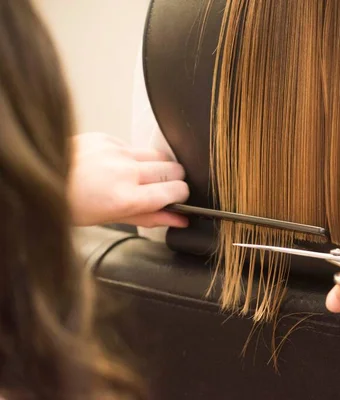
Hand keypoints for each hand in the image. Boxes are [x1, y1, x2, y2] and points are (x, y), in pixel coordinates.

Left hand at [68, 132, 189, 227]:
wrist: (39, 177)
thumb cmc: (70, 204)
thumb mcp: (111, 218)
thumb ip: (150, 217)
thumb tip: (178, 220)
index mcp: (126, 198)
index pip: (175, 191)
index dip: (182, 195)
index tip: (179, 198)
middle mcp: (125, 172)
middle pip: (173, 169)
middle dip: (175, 179)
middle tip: (166, 188)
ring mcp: (116, 151)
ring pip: (159, 154)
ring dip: (160, 165)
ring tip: (145, 177)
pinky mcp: (107, 137)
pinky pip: (134, 146)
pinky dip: (134, 157)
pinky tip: (120, 166)